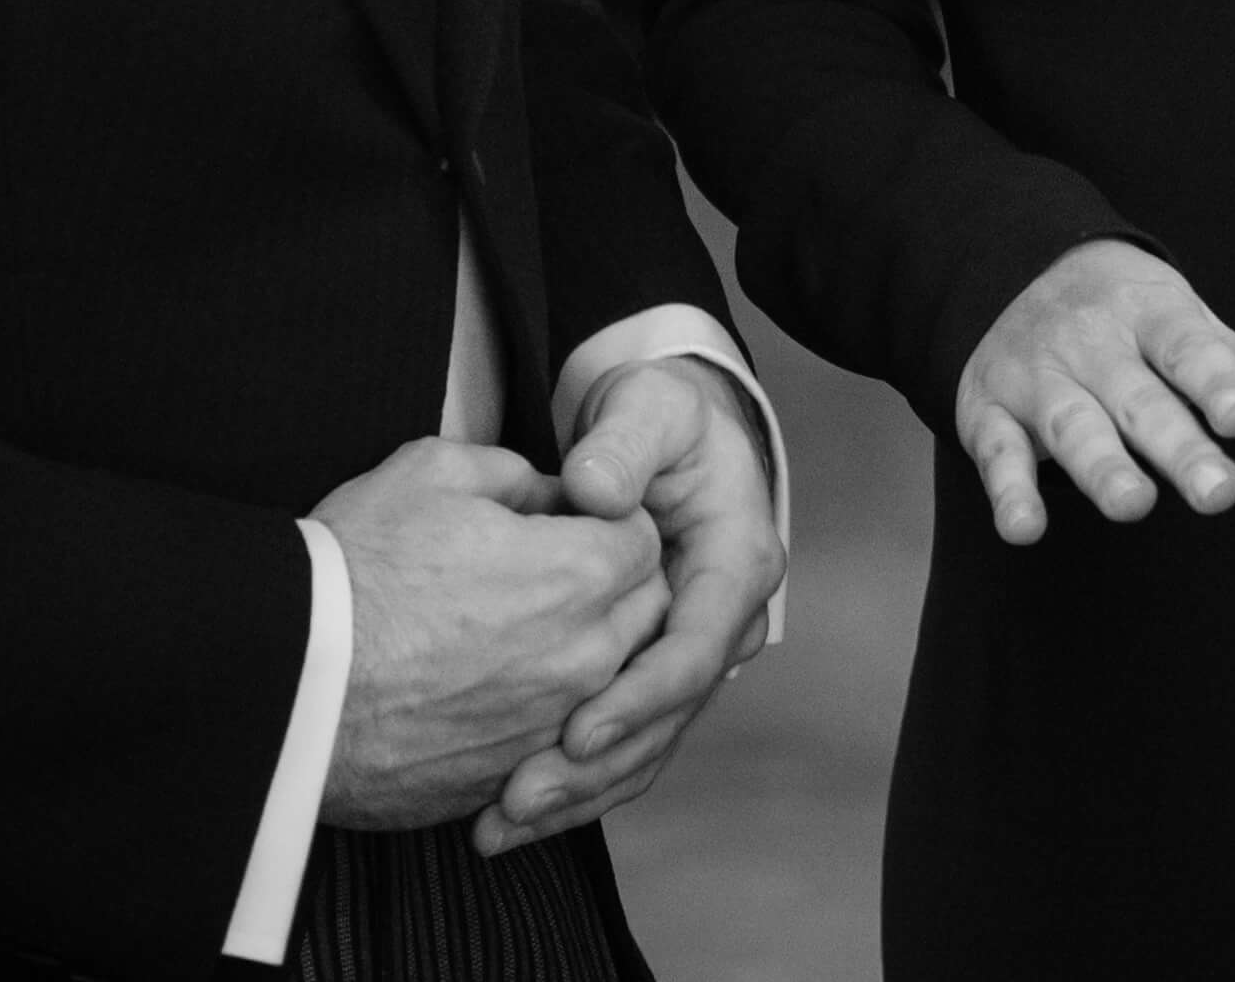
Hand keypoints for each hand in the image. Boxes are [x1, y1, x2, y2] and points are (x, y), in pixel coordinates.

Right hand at [311, 440, 667, 833]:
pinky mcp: (507, 779)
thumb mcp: (432, 471)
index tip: (575, 520)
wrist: (285, 680)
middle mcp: (582, 659)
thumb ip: (514, 472)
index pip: (644, 541)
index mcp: (577, 574)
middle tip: (557, 572)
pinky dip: (541, 716)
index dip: (613, 520)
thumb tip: (549, 495)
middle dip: (617, 586)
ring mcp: (547, 728)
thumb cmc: (354, 566)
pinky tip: (491, 691)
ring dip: (586, 654)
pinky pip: (555, 741)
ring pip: (609, 686)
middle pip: (643, 616)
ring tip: (523, 633)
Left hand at [474, 359, 781, 854]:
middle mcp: (721, 624)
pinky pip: (618, 744)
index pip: (694, 649)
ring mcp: (686, 657)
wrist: (666, 434)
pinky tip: (504, 814)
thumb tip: (593, 491)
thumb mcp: (649, 409)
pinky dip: (568, 783)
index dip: (637, 696)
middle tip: (519, 798)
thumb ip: (623, 445)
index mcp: (735, 564)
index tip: (575, 732)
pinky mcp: (648, 677)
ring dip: (575, 793)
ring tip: (498, 824)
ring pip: (642, 746)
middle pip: (665, 718)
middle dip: (594, 768)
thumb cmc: (660, 419)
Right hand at [952, 241, 1234, 543]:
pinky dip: (1007, 491)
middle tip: (1219, 491)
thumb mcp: (1197, 330)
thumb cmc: (1131, 318)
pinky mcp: (988, 412)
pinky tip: (1025, 528)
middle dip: (1176, 444)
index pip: (1189, 347)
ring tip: (1133, 505)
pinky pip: (996, 453)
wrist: (1013, 268)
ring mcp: (1038, 377)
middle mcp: (1094, 344)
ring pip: (1072, 425)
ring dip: (1100, 465)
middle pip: (1139, 398)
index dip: (1215, 379)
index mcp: (1152, 316)